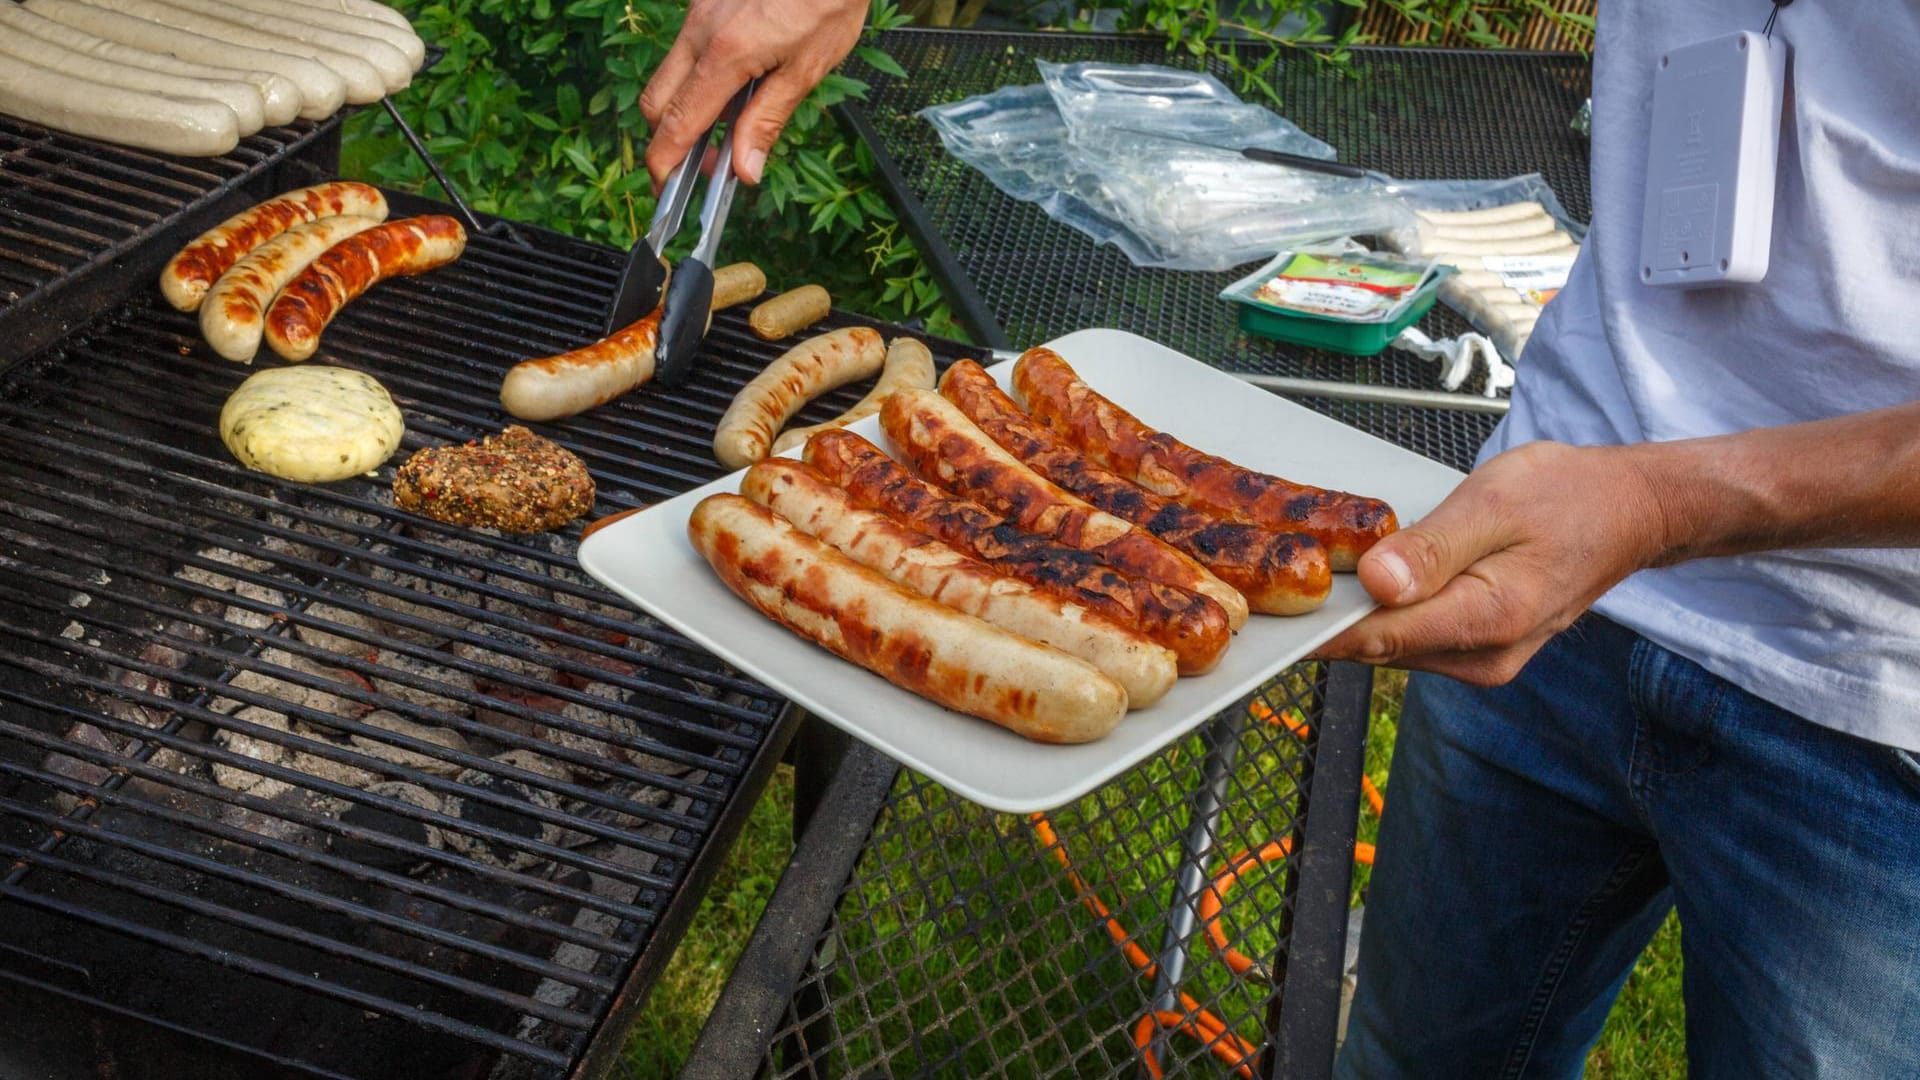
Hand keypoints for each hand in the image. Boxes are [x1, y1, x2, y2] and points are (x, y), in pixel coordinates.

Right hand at [639, 0, 868, 186]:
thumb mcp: (807, 70)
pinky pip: (687, 50)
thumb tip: (743, 169)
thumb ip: (768, 119)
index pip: (677, 122)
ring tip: (727, 127)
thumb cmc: (828, 3)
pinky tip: (735, 87)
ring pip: (669, 74)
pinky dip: (698, 79)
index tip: (665, 190)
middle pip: (656, 100)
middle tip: (704, 165)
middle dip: (668, 139)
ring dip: (685, 108)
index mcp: (725, 54)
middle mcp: (699, 30)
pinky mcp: (704, 3)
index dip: (665, 163)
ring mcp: (698, 13)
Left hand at [1313, 441, 1667, 685]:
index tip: (1270, 615)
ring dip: (1359, 616)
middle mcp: (1485, 658)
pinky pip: (1416, 637)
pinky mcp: (1480, 651)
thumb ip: (1434, 548)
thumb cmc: (1568, 496)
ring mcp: (1484, 661)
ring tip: (1317, 575)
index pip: (1380, 637)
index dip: (1319, 628)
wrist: (1629, 511)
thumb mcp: (1495, 503)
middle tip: (1279, 581)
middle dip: (1332, 618)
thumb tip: (1376, 583)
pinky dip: (1388, 614)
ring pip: (1395, 645)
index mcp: (1489, 620)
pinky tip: (1370, 582)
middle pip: (1381, 647)